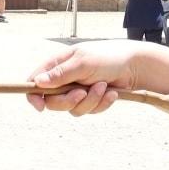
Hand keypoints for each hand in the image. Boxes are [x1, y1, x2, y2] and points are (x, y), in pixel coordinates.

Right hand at [25, 41, 142, 115]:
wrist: (135, 66)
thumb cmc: (108, 58)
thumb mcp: (83, 63)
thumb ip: (61, 74)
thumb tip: (38, 82)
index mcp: (58, 65)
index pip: (35, 82)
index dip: (34, 96)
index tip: (40, 107)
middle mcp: (65, 79)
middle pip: (53, 102)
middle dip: (69, 101)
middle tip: (82, 92)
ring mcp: (77, 91)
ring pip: (73, 109)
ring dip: (90, 100)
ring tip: (103, 86)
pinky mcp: (90, 100)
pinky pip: (89, 111)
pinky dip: (101, 104)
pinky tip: (112, 93)